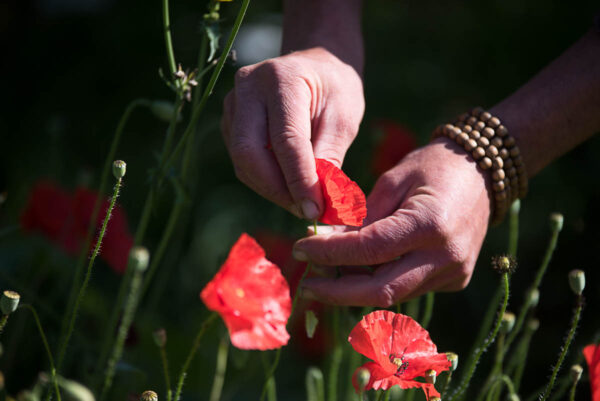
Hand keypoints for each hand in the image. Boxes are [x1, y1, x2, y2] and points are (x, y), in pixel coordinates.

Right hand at [221, 47, 364, 219]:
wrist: (316, 64)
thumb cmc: (335, 89)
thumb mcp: (344, 118)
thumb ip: (328, 157)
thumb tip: (318, 201)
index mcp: (281, 78)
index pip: (285, 139)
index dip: (299, 179)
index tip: (315, 210)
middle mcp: (248, 86)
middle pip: (249, 152)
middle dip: (277, 189)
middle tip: (305, 211)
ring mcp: (233, 103)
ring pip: (242, 161)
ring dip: (271, 189)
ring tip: (301, 201)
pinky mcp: (230, 122)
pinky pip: (242, 162)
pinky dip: (264, 181)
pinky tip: (288, 187)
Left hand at [293, 138, 491, 305]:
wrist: (484, 173)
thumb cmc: (433, 167)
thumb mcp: (392, 181)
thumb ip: (361, 217)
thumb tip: (326, 244)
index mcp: (429, 224)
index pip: (369, 251)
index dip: (330, 255)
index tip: (300, 249)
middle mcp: (445, 256)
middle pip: (380, 291)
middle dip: (337, 292)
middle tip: (307, 284)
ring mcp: (453, 273)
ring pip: (392, 295)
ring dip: (354, 288)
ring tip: (327, 273)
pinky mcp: (455, 280)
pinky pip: (407, 288)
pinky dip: (378, 282)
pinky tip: (358, 270)